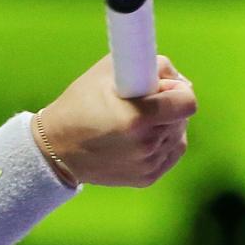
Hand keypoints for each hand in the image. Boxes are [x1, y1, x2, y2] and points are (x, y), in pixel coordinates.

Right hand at [36, 55, 194, 187]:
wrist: (56, 148)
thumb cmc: (81, 103)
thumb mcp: (109, 70)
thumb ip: (152, 67)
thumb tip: (182, 81)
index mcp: (138, 117)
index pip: (187, 102)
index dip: (178, 90)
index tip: (162, 88)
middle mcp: (146, 144)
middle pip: (183, 118)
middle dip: (169, 106)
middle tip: (143, 103)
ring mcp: (147, 164)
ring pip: (178, 136)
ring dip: (166, 125)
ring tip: (136, 121)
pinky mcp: (147, 178)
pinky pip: (170, 153)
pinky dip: (163, 142)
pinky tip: (141, 136)